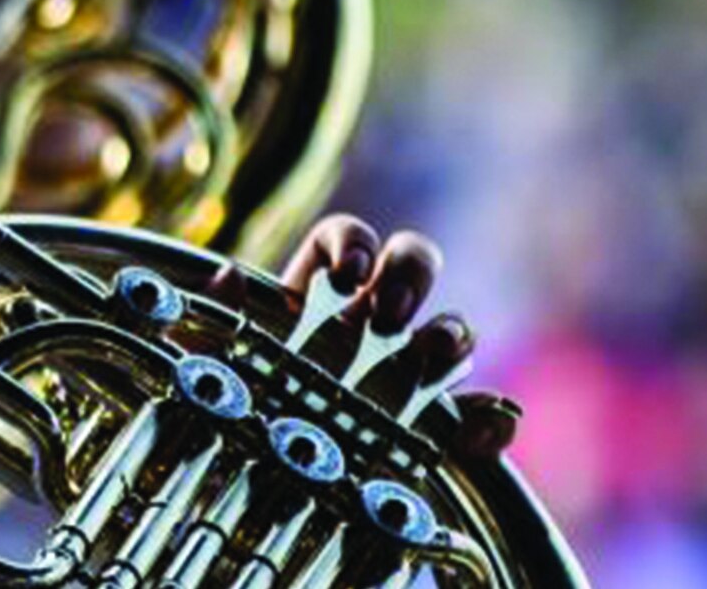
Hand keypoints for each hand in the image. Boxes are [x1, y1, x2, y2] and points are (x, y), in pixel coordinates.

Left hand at [211, 214, 521, 460]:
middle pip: (412, 263)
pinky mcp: (432, 425)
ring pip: (450, 327)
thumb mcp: (215, 354)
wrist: (251, 467)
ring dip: (453, 331)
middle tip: (388, 312)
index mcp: (320, 288)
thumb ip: (218, 316)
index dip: (354, 242)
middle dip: (409, 275)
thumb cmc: (234, 392)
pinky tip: (489, 427)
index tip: (348, 270)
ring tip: (435, 353)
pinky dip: (491, 419)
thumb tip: (228, 277)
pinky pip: (477, 416)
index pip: (348, 238)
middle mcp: (370, 316)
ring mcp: (407, 366)